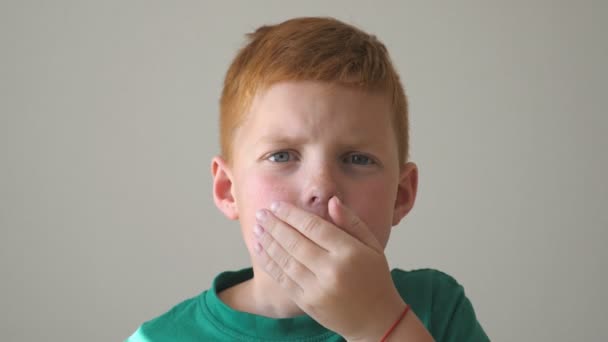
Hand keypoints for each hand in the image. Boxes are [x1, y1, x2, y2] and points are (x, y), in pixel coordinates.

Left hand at [253, 196, 405, 340]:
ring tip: (257, 229)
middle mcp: (332, 270)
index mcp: (349, 252)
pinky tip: (260, 251)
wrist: (376, 320)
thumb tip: (331, 200)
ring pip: (286, 260)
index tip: (277, 205)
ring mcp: (318, 288)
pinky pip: (283, 279)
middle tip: (261, 213)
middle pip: (295, 241)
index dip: (292, 214)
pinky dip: (270, 263)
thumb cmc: (375, 278)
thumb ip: (352, 222)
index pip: (314, 227)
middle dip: (274, 225)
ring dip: (268, 243)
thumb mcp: (373, 246)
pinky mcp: (307, 303)